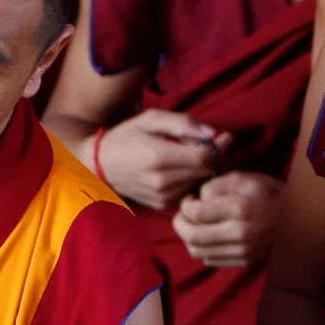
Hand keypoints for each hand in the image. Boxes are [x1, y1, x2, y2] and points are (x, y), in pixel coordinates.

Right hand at [98, 110, 221, 208]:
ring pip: (200, 183)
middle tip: (214, 143)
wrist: (100, 165)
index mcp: (159, 156)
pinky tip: (183, 168)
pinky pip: (189, 191)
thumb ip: (183, 123)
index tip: (224, 136)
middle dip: (215, 156)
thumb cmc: (127, 137)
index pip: (204, 157)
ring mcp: (162, 196)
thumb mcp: (151, 119)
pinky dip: (192, 180)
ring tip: (194, 155)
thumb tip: (213, 133)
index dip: (218, 146)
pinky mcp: (163, 205)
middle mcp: (162, 181)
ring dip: (203, 169)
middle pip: (206, 171)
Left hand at [172, 171, 281, 267]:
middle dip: (180, 224)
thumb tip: (195, 200)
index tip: (189, 199)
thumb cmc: (265, 192)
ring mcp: (243, 250)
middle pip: (193, 236)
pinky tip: (208, 235)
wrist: (296, 216)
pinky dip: (202, 248)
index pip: (196, 213)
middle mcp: (241, 233)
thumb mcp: (242, 178)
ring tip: (194, 224)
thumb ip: (214, 185)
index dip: (185, 206)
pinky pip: (210, 260)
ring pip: (197, 251)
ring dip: (188, 238)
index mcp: (240, 209)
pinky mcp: (244, 261)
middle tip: (183, 214)